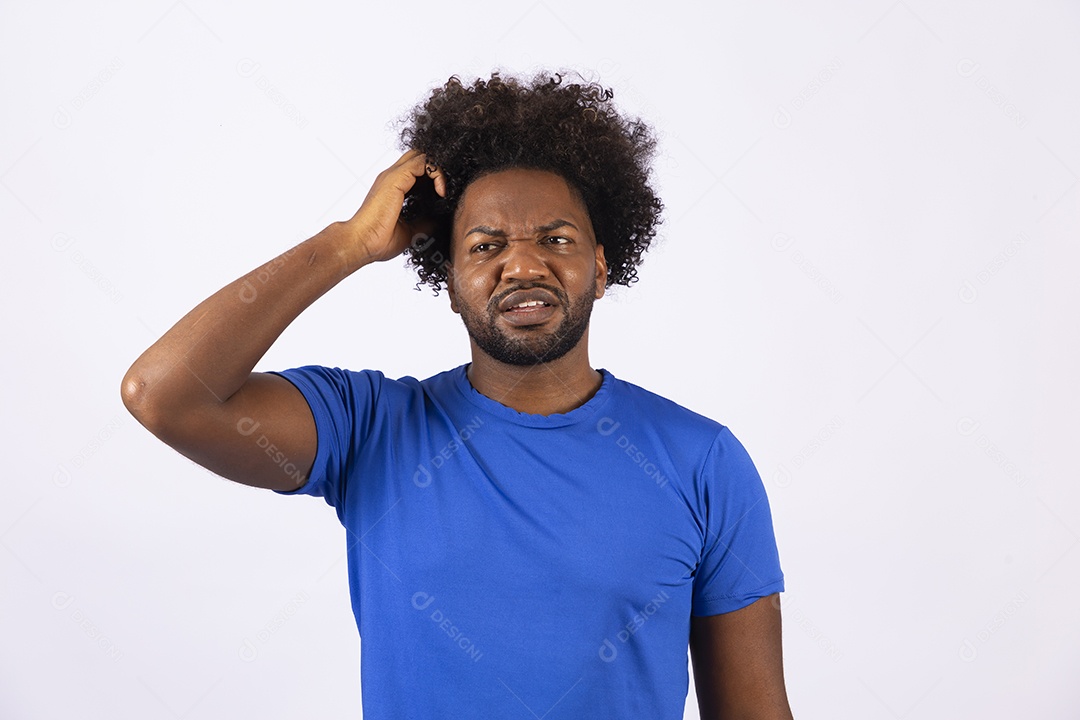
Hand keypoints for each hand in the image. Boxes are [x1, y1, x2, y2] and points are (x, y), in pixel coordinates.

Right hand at [343, 149, 446, 263]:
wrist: (362, 243)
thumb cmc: (379, 241)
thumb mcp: (411, 231)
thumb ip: (425, 221)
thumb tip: (439, 219)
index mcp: (393, 187)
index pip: (416, 169)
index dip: (432, 177)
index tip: (442, 197)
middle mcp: (392, 177)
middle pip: (418, 157)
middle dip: (436, 169)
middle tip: (444, 190)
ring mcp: (393, 175)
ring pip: (422, 156)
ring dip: (438, 170)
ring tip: (443, 192)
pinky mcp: (396, 178)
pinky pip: (423, 162)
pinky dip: (437, 173)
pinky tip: (441, 192)